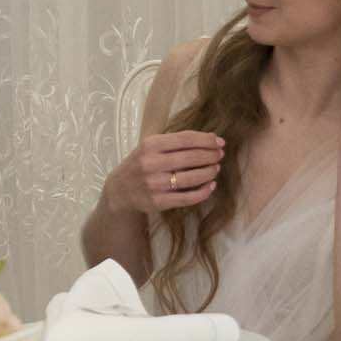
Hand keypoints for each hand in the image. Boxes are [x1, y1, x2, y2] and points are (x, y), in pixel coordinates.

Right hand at [99, 130, 226, 217]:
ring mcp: (155, 184)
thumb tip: (211, 139)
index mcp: (151, 145)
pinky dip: (203, 192)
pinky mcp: (159, 201)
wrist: (120, 190)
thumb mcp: (150, 147)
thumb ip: (175, 142)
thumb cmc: (141, 164)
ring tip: (216, 168)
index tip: (220, 142)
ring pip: (191, 178)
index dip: (206, 140)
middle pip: (191, 157)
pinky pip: (188, 197)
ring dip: (209, 172)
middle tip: (220, 155)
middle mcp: (151, 163)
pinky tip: (210, 186)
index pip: (186, 139)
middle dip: (210, 155)